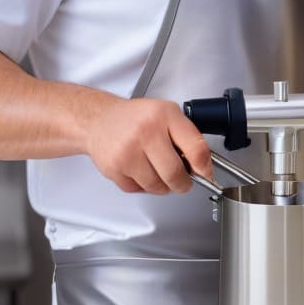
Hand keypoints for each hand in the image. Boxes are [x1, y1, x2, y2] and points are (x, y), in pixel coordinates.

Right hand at [84, 96, 212, 193]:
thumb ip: (189, 137)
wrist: (98, 120)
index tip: (205, 174)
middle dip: (183, 183)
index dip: (204, 167)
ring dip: (163, 186)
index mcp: (164, 116)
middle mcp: (145, 133)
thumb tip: (203, 166)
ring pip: (157, 186)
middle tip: (182, 181)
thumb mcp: (169, 114)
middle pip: (175, 174)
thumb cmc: (136, 118)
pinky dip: (143, 186)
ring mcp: (127, 152)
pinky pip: (138, 189)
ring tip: (158, 171)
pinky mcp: (113, 168)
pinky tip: (140, 170)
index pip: (195, 149)